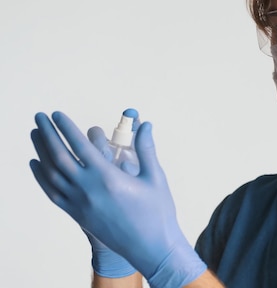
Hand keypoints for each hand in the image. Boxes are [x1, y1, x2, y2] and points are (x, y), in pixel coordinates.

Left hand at [30, 111, 206, 287]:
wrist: (150, 246)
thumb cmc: (157, 211)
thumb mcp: (155, 177)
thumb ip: (146, 149)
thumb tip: (144, 125)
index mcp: (108, 177)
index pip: (80, 146)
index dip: (67, 128)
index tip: (57, 114)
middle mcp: (88, 190)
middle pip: (59, 156)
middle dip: (48, 134)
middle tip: (40, 117)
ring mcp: (79, 204)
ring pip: (52, 174)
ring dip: (41, 152)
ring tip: (36, 134)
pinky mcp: (77, 215)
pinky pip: (53, 193)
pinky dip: (41, 177)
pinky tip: (37, 164)